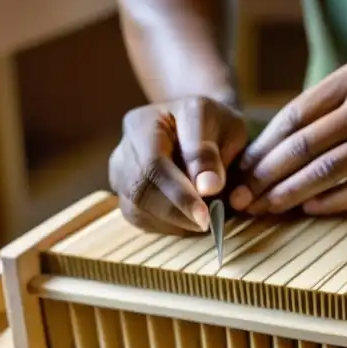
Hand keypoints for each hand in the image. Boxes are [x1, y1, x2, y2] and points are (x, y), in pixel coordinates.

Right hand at [109, 96, 247, 233]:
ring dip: (174, 222)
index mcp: (146, 121)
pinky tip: (189, 219)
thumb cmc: (217, 127)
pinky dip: (168, 225)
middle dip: (177, 212)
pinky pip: (140, 219)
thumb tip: (207, 188)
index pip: (153, 164)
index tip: (206, 216)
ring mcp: (120, 170)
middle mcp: (126, 145)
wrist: (206, 130)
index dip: (180, 194)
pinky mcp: (124, 193)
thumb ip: (212, 156)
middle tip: (209, 223)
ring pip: (136, 209)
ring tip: (204, 219)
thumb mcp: (226, 128)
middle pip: (139, 190)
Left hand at [230, 55, 346, 215]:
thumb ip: (340, 102)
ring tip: (266, 209)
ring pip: (329, 166)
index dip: (264, 146)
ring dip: (291, 192)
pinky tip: (311, 209)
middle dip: (266, 175)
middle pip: (304, 143)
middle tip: (240, 199)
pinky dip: (334, 199)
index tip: (241, 169)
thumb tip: (291, 138)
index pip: (296, 114)